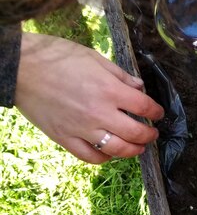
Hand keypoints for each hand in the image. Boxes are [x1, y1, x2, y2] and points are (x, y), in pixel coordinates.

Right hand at [15, 33, 163, 163]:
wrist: (19, 68)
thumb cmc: (57, 57)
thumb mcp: (94, 58)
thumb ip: (120, 75)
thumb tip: (139, 87)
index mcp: (109, 90)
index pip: (144, 107)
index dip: (156, 111)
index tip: (158, 113)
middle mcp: (99, 112)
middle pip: (135, 133)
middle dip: (149, 136)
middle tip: (152, 135)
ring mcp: (81, 128)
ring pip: (116, 149)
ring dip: (132, 151)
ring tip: (138, 148)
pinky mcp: (64, 138)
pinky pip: (89, 156)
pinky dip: (103, 157)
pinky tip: (109, 152)